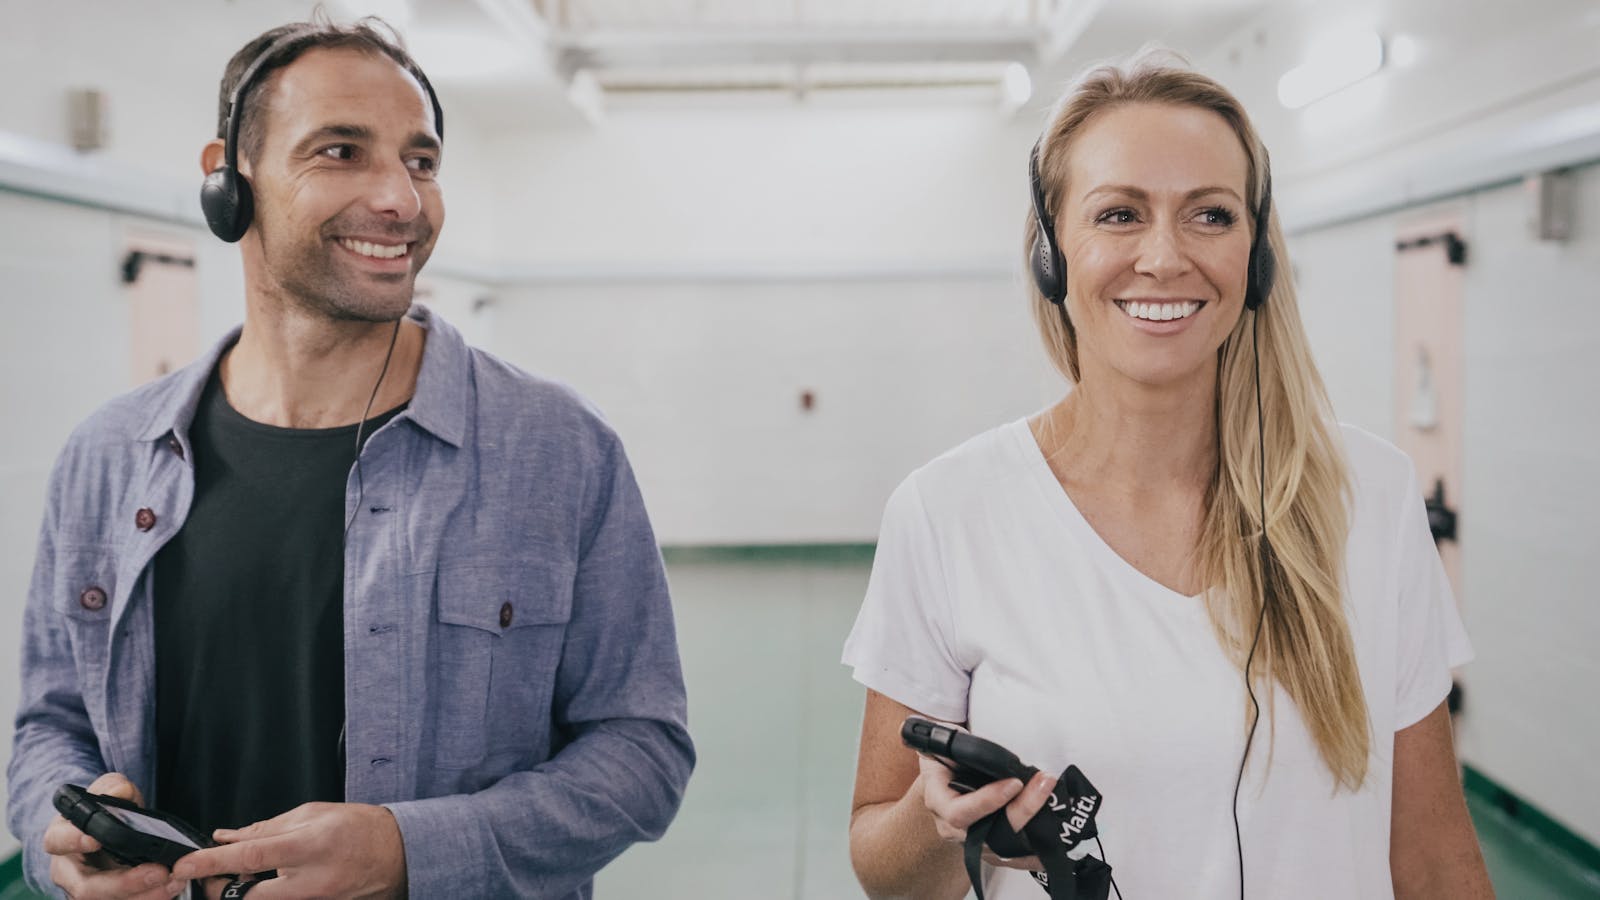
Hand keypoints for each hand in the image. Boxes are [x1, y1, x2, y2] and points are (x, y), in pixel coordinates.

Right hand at [43, 772, 187, 899]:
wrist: (104, 832)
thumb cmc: (102, 812)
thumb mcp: (107, 791)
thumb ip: (113, 787)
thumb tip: (121, 790)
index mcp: (61, 838)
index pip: (58, 841)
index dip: (73, 841)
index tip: (94, 839)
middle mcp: (69, 871)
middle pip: (87, 887)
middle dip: (124, 883)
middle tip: (157, 872)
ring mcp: (87, 890)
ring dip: (143, 896)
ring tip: (173, 882)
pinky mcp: (108, 898)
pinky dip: (149, 898)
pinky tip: (172, 888)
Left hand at [171, 802, 405, 899]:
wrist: (397, 853)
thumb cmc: (360, 828)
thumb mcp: (313, 814)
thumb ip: (268, 827)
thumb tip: (229, 836)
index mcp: (308, 845)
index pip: (248, 857)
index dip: (211, 862)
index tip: (184, 865)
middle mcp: (310, 879)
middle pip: (247, 895)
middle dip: (219, 888)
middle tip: (206, 875)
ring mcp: (314, 899)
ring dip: (243, 891)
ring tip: (243, 874)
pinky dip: (267, 892)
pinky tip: (267, 880)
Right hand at [917, 749, 1054, 870]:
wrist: (946, 769)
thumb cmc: (947, 753)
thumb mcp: (948, 740)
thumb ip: (961, 741)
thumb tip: (980, 741)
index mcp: (937, 800)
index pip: (958, 812)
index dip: (987, 801)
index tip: (1015, 783)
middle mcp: (951, 827)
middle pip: (987, 834)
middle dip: (1022, 811)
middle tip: (1044, 785)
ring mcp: (969, 840)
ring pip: (1003, 846)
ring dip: (1032, 831)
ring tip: (1056, 811)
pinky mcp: (987, 845)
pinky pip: (1010, 854)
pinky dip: (1031, 850)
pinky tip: (1050, 840)